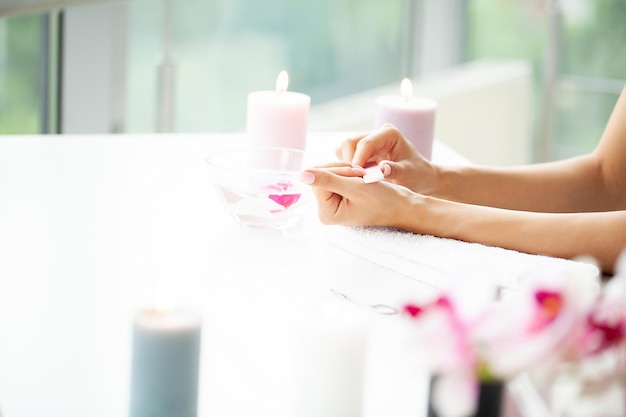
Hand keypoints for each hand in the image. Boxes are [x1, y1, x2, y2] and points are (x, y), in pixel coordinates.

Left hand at [299, 163, 417, 226]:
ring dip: (348, 170)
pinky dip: (351, 172)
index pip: (318, 178)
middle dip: (342, 170)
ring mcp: (332, 203)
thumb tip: (301, 175)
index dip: (338, 170)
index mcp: (326, 213)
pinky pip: (337, 175)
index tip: (358, 175)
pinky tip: (363, 179)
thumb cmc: (383, 201)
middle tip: (363, 176)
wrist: (403, 206)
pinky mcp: (339, 196)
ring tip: (365, 179)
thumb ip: (326, 180)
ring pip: (330, 172)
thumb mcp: (354, 188)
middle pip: (321, 174)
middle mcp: (326, 210)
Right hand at [336, 124, 438, 194]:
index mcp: (389, 134)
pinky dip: (346, 168)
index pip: (366, 143)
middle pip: (350, 142)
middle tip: (353, 181)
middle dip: (349, 162)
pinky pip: (345, 157)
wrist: (419, 178)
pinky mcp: (360, 152)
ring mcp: (367, 142)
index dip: (358, 159)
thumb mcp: (409, 174)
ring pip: (344, 149)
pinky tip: (355, 180)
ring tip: (355, 182)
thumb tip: (382, 169)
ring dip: (345, 165)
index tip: (357, 176)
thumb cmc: (417, 175)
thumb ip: (396, 170)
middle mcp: (376, 134)